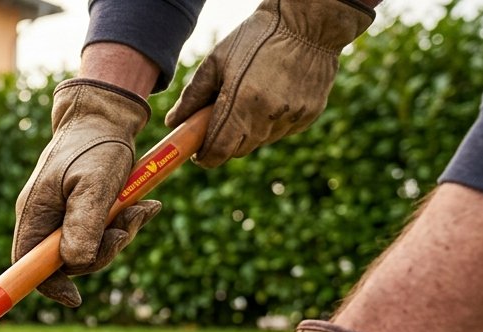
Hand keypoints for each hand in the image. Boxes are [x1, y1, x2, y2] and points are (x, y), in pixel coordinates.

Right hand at [13, 79, 161, 307]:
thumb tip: (75, 264)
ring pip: (89, 249)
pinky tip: (145, 205)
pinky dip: (125, 223)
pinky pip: (101, 233)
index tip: (75, 298)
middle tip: (127, 229)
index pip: (27, 264)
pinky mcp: (81, 211)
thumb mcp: (94, 184)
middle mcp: (44, 218)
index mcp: (35, 212)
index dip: (47, 286)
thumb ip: (83, 223)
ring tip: (142, 209)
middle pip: (65, 262)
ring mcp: (62, 215)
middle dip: (102, 253)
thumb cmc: (97, 146)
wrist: (107, 116)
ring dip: (120, 235)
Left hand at [166, 0, 373, 167]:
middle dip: (225, 142)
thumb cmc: (257, 36)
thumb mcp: (217, 60)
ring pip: (260, 142)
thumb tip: (173, 122)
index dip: (205, 156)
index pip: (218, 151)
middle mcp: (269, 116)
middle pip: (238, 151)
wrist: (309, 23)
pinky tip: (272, 96)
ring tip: (249, 99)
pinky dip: (272, 123)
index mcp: (242, 102)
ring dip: (249, 131)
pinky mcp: (309, 115)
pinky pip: (282, 131)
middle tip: (220, 120)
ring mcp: (292, 117)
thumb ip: (192, 96)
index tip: (199, 151)